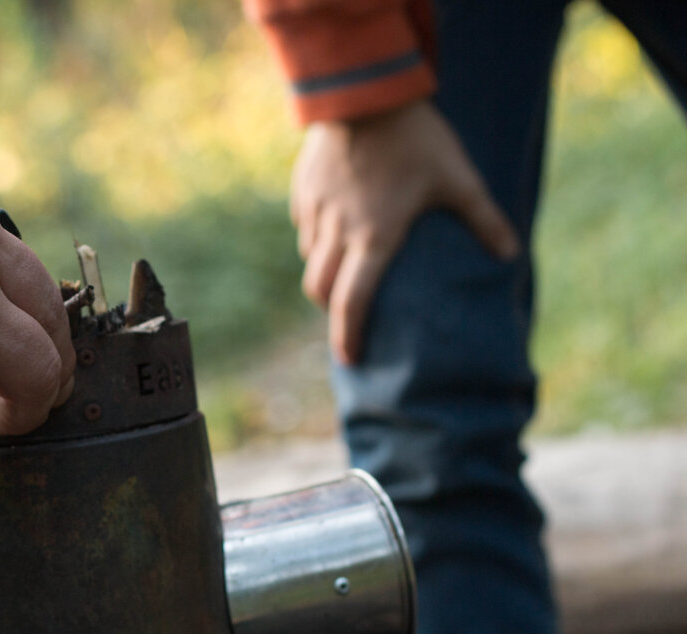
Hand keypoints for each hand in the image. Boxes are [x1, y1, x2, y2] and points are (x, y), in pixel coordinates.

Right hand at [290, 100, 519, 364]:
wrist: (365, 93)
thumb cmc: (416, 139)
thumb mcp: (458, 178)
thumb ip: (483, 219)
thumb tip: (511, 255)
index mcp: (374, 239)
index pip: (352, 304)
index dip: (348, 337)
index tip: (349, 359)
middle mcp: (338, 233)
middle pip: (320, 289)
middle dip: (331, 309)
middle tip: (347, 316)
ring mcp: (316, 212)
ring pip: (309, 258)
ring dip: (325, 272)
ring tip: (344, 269)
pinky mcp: (303, 191)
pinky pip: (304, 226)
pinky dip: (316, 237)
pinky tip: (334, 225)